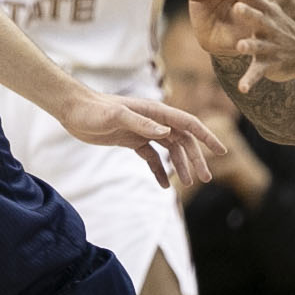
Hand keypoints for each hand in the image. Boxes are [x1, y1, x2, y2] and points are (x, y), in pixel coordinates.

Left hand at [58, 87, 222, 188]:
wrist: (72, 110)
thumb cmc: (93, 110)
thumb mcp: (116, 116)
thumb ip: (141, 124)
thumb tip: (166, 133)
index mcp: (155, 112)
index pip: (188, 124)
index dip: (206, 137)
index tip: (221, 151)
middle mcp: (153, 121)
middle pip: (183, 140)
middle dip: (195, 159)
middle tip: (204, 179)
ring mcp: (143, 131)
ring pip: (170, 149)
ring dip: (180, 165)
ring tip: (187, 183)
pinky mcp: (132, 140)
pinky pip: (152, 156)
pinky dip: (159, 170)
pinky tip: (163, 185)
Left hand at [184, 0, 294, 93]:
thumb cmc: (280, 26)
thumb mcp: (267, 4)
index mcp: (265, 12)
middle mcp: (269, 27)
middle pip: (258, 18)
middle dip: (248, 13)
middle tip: (237, 7)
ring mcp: (271, 46)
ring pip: (260, 45)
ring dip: (251, 46)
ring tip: (241, 46)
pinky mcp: (270, 65)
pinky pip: (258, 73)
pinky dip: (250, 80)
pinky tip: (243, 88)